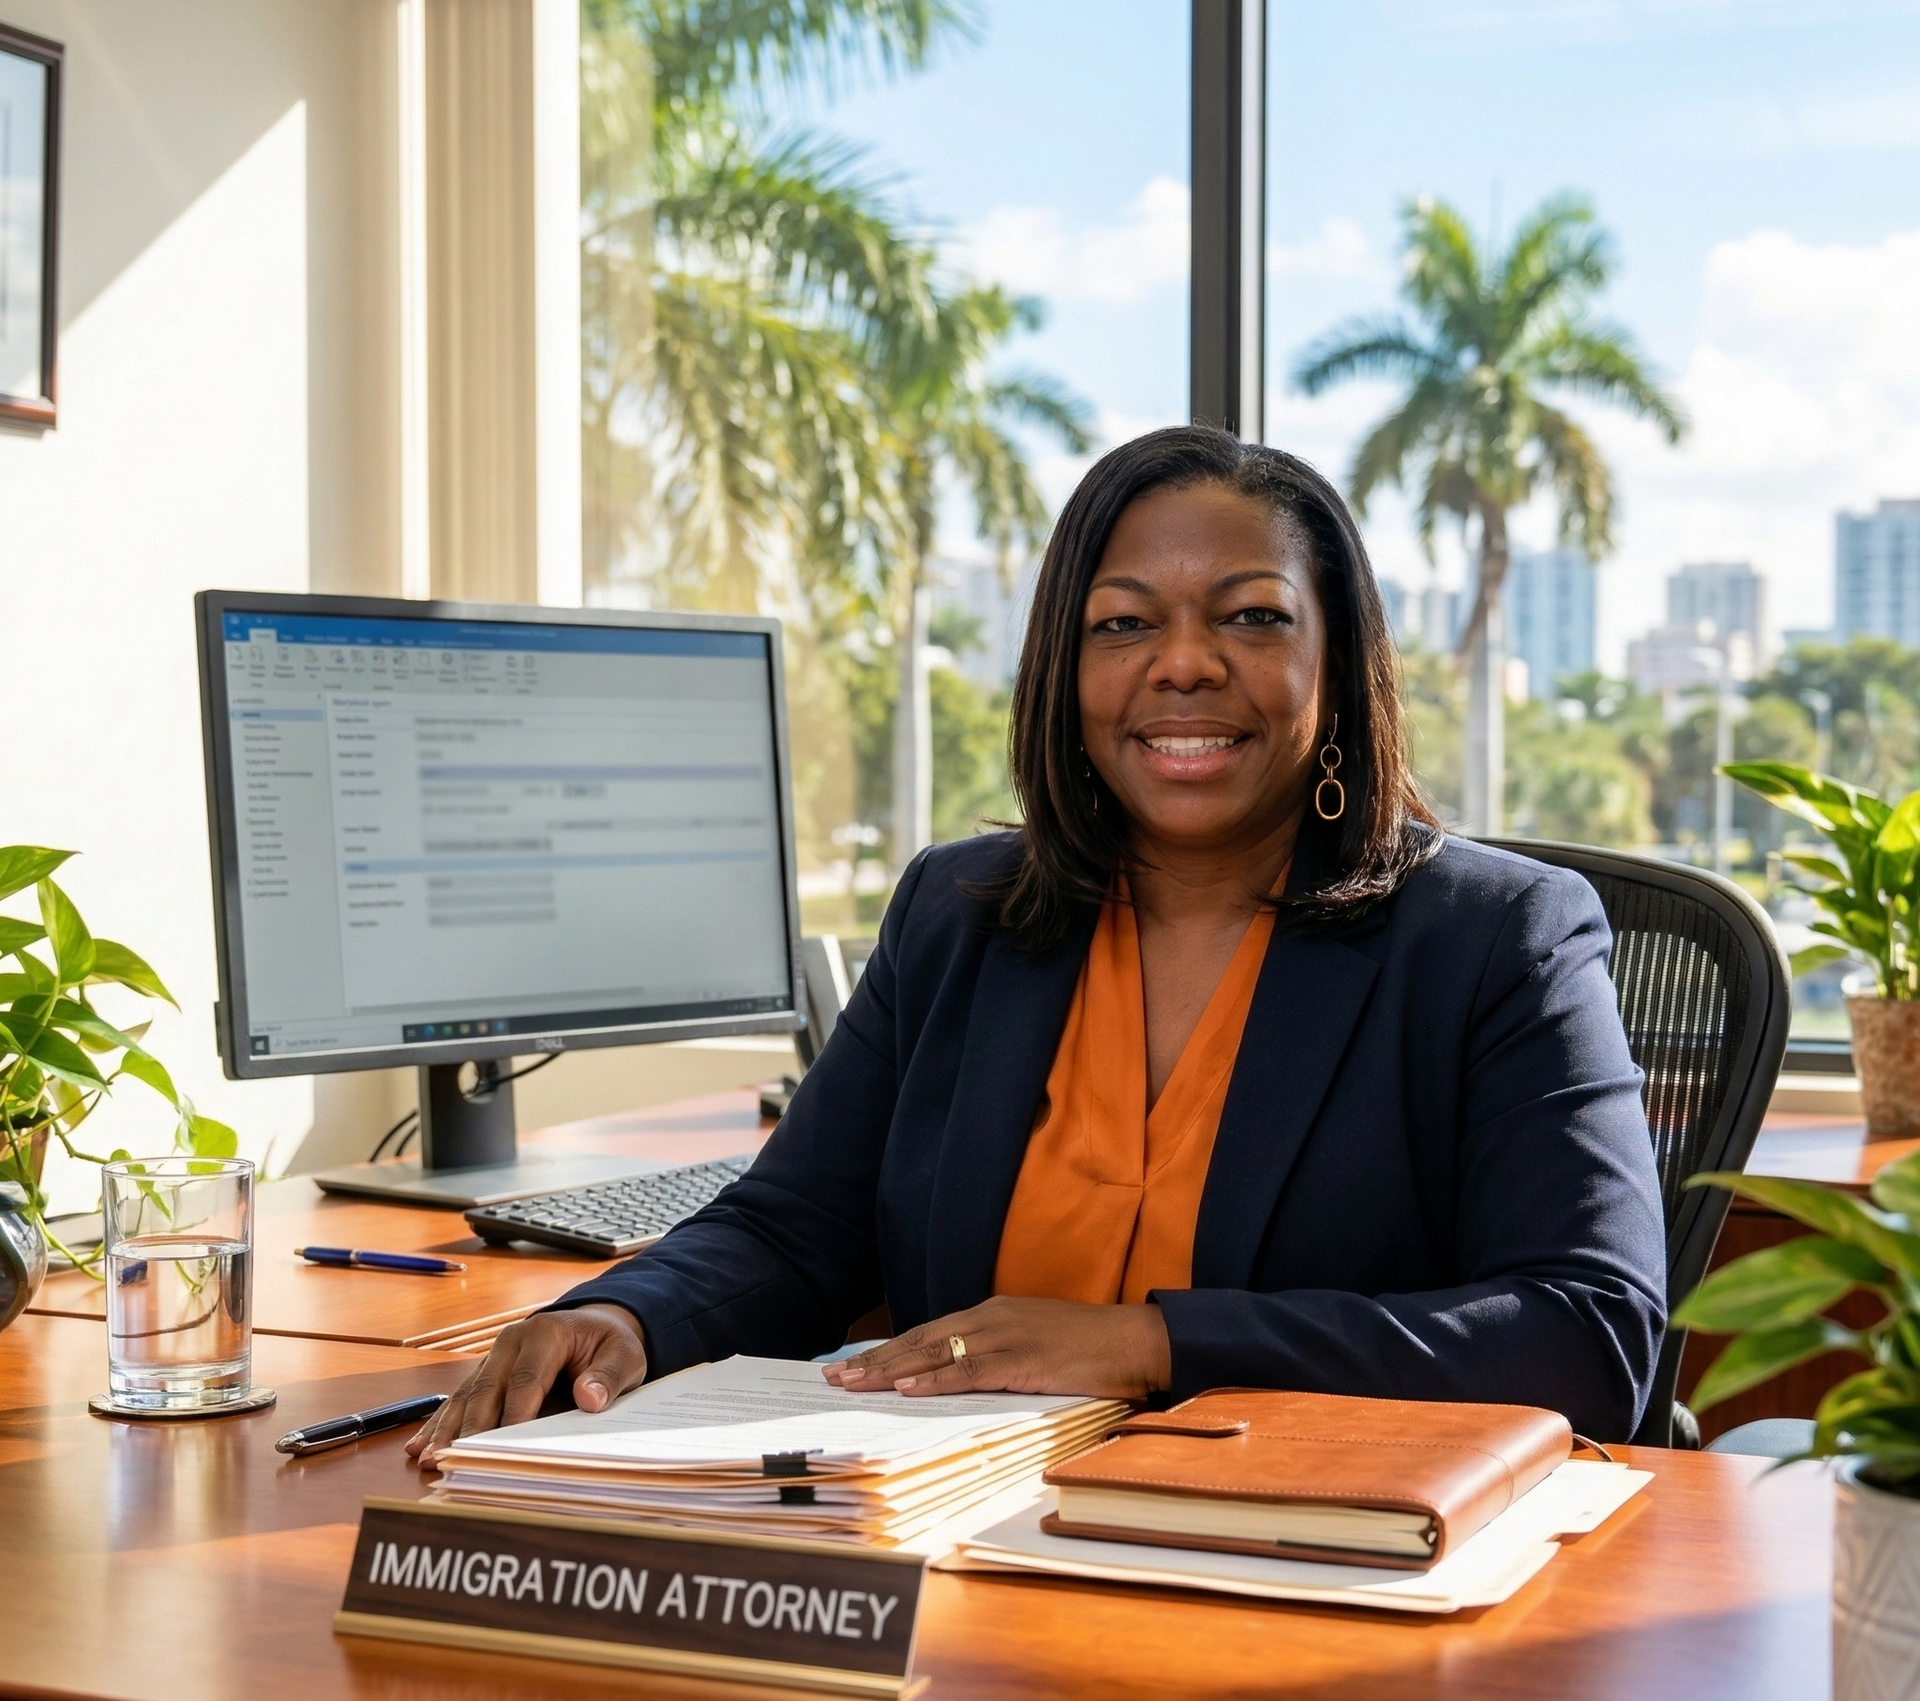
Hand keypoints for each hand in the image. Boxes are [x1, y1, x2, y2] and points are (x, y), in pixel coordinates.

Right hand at [406, 1304, 647, 1466]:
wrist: (596, 1325)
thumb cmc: (609, 1343)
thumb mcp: (623, 1355)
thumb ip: (608, 1376)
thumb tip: (589, 1398)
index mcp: (545, 1333)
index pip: (526, 1379)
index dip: (514, 1415)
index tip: (504, 1446)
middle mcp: (512, 1341)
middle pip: (487, 1388)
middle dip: (469, 1427)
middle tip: (453, 1459)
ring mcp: (495, 1356)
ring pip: (466, 1394)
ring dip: (446, 1427)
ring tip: (427, 1457)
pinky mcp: (487, 1371)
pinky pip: (460, 1398)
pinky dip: (441, 1422)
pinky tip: (420, 1444)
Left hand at [821, 1296, 1170, 1400]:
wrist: (1136, 1340)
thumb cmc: (1091, 1350)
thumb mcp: (1034, 1349)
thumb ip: (997, 1362)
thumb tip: (959, 1386)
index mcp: (993, 1315)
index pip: (928, 1333)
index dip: (888, 1350)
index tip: (852, 1364)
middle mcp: (991, 1318)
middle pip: (920, 1339)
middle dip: (874, 1360)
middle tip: (833, 1377)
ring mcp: (1005, 1335)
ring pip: (935, 1353)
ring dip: (890, 1370)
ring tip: (853, 1384)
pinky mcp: (1022, 1358)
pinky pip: (970, 1370)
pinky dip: (936, 1379)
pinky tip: (908, 1387)